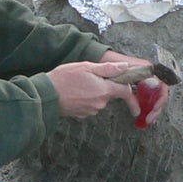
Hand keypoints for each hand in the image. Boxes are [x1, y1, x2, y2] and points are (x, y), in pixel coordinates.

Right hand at [48, 51, 167, 121]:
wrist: (46, 95)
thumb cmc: (64, 78)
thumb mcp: (87, 67)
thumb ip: (108, 69)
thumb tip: (125, 67)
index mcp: (104, 90)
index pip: (125, 91)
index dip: (131, 92)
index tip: (137, 101)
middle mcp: (100, 103)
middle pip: (111, 94)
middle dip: (105, 86)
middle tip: (90, 76)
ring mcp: (91, 110)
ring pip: (100, 99)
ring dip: (94, 91)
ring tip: (78, 83)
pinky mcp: (82, 115)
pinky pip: (90, 105)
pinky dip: (86, 98)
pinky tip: (75, 92)